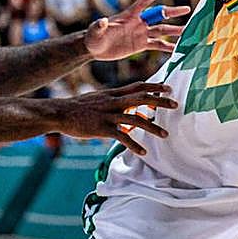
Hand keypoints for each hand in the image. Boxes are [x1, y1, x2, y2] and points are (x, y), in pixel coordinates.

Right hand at [52, 82, 176, 155]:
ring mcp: (108, 115)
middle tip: (176, 105)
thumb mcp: (100, 101)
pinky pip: (122, 137)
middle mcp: (114, 102)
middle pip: (142, 98)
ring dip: (152, 127)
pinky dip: (134, 145)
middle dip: (160, 101)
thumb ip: (118, 106)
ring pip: (136, 119)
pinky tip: (143, 152)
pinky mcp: (103, 128)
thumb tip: (135, 115)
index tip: (168, 88)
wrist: (60, 113)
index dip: (154, 86)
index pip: (138, 86)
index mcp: (113, 94)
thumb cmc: (80, 108)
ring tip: (165, 134)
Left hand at [84, 0, 188, 60]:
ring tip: (187, 31)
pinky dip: (167, 47)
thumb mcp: (94, 31)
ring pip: (161, 31)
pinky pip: (156, 45)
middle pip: (158, 16)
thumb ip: (99, 26)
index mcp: (128, 16)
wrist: (94, 48)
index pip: (142, 3)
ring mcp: (140, 33)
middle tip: (187, 9)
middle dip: (172, 12)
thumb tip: (102, 20)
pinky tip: (178, 49)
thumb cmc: (93, 37)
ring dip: (174, 31)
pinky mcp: (140, 45)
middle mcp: (137, 23)